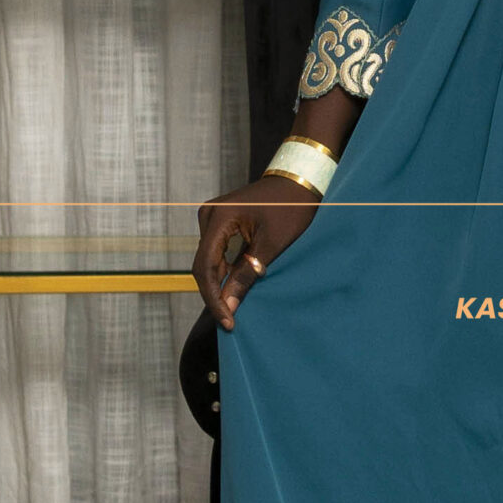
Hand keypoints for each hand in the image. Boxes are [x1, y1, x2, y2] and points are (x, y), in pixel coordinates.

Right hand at [192, 176, 320, 329]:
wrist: (299, 180)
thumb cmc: (291, 208)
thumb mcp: (272, 245)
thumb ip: (248, 274)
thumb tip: (229, 305)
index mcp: (219, 217)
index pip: (205, 266)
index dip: (213, 297)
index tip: (227, 321)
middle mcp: (209, 215)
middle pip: (203, 265)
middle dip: (215, 294)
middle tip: (230, 321)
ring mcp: (212, 216)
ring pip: (209, 260)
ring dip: (220, 284)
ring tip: (233, 309)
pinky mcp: (220, 221)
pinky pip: (216, 252)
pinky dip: (225, 271)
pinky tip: (235, 288)